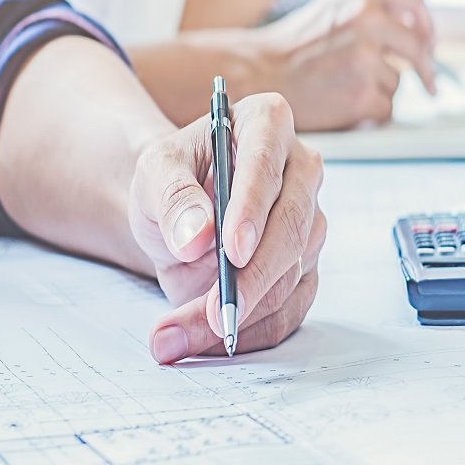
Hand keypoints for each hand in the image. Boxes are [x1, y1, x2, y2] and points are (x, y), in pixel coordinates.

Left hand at [127, 94, 326, 361]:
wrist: (177, 214)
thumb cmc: (172, 180)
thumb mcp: (154, 174)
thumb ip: (173, 197)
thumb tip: (196, 235)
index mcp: (267, 123)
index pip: (267, 163)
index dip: (251, 209)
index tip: (232, 251)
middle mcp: (301, 169)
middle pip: (292, 227)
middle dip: (252, 278)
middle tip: (216, 313)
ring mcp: (310, 221)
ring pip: (292, 275)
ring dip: (242, 313)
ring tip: (179, 334)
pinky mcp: (307, 266)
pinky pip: (289, 308)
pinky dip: (250, 332)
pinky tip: (206, 341)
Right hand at [252, 0, 437, 131]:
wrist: (260, 72)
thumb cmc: (293, 45)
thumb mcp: (333, 5)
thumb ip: (372, 9)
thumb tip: (413, 29)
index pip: (415, 1)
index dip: (427, 25)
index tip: (429, 42)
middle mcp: (368, 18)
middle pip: (418, 47)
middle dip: (426, 69)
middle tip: (428, 83)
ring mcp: (367, 57)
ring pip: (397, 81)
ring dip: (380, 89)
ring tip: (345, 85)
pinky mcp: (364, 93)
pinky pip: (385, 108)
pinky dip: (369, 111)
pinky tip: (344, 102)